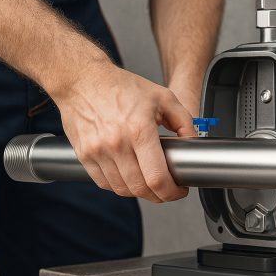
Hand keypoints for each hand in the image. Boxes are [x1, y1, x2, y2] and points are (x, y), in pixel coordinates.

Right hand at [53, 61, 195, 201]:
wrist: (83, 80)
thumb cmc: (121, 86)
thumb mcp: (163, 97)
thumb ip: (184, 121)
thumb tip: (192, 143)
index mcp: (139, 130)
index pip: (157, 178)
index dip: (172, 191)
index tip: (180, 189)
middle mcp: (116, 144)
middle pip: (140, 189)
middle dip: (160, 195)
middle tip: (168, 189)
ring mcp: (97, 152)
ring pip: (122, 189)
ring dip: (140, 192)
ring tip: (150, 182)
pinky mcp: (84, 155)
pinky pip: (104, 183)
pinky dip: (120, 186)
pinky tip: (130, 178)